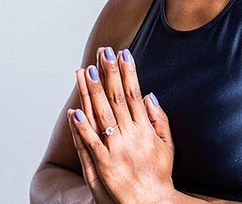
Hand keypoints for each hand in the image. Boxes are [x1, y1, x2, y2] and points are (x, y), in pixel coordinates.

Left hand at [67, 47, 175, 203]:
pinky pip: (91, 143)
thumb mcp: (168, 146)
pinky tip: (74, 111)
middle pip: (116, 99)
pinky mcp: (104, 165)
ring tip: (86, 71)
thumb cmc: (159, 176)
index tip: (122, 53)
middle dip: (109, 73)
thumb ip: (160, 120)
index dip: (128, 72)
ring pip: (102, 116)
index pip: (134, 94)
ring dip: (93, 92)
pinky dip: (82, 128)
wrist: (153, 203)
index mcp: (146, 129)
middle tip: (103, 52)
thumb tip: (150, 96)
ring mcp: (117, 150)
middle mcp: (131, 136)